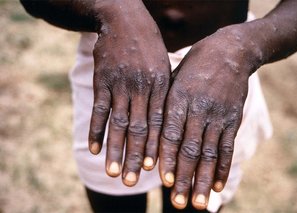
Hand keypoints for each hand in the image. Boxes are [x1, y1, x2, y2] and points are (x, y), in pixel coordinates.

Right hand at [88, 1, 169, 185]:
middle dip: (136, 156)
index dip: (156, 147)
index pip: (159, 123)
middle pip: (139, 128)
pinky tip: (93, 149)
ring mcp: (120, 84)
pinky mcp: (102, 81)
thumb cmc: (148, 47)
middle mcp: (141, 88)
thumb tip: (167, 123)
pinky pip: (99, 109)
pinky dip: (95, 130)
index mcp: (160, 86)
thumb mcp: (164, 66)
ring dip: (115, 149)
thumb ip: (164, 94)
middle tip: (133, 181)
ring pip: (118, 123)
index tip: (154, 169)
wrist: (124, 20)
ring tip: (113, 172)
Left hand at [159, 25, 261, 208]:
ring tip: (196, 203)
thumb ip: (165, 105)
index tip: (162, 180)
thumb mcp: (174, 78)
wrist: (230, 51)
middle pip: (190, 148)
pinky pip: (228, 147)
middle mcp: (199, 108)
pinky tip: (217, 185)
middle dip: (183, 177)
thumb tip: (151, 134)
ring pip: (209, 153)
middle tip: (177, 202)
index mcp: (179, 97)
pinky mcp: (233, 118)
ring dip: (202, 179)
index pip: (170, 133)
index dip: (166, 157)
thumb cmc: (194, 66)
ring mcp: (218, 114)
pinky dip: (222, 168)